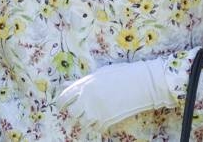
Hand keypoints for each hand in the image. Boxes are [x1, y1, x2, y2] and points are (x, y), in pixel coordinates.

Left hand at [55, 60, 174, 129]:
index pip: (64, 98)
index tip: (61, 106)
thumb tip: (66, 85)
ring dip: (85, 119)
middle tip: (78, 110)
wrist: (142, 83)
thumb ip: (81, 82)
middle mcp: (88, 99)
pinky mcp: (108, 120)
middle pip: (72, 112)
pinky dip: (96, 125)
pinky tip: (101, 118)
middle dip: (74, 111)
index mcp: (84, 85)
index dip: (60, 103)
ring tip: (91, 113)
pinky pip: (96, 128)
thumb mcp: (98, 74)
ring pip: (83, 122)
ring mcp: (98, 111)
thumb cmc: (121, 74)